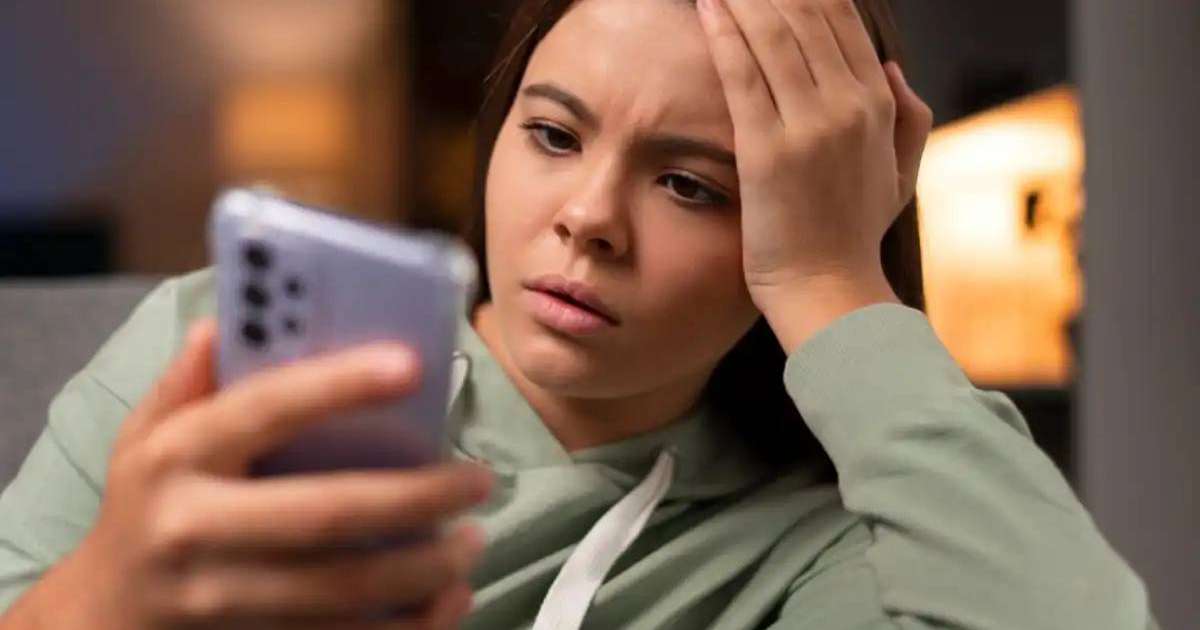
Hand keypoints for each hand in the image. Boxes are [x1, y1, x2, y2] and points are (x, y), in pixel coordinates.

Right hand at [12, 320, 492, 629]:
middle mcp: (191, 527)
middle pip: (326, 513)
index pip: (266, 409)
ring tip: (473, 541)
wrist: (102, 617)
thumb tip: (227, 322)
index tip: (413, 363)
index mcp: (176, 455)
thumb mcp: (147, 433)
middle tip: (479, 480)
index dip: (339, 384)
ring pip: (342, 591)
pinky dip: (406, 627)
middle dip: (417, 498)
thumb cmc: (148, 505)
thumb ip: (190, 380)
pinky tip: (448, 599)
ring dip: (426, 569)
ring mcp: (216, 597)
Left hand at [697, 0, 932, 348]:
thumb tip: (890, 67)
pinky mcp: (768, 149)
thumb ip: (907, 117)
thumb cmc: (853, 235)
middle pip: (808, 16)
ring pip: (774, 36)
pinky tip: (706, 8)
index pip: (843, 22)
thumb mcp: (899, 173)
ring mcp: (810, 126)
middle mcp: (851, 106)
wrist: (829, 289)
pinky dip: (723, 34)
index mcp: (880, 105)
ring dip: (742, 0)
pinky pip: (743, 75)